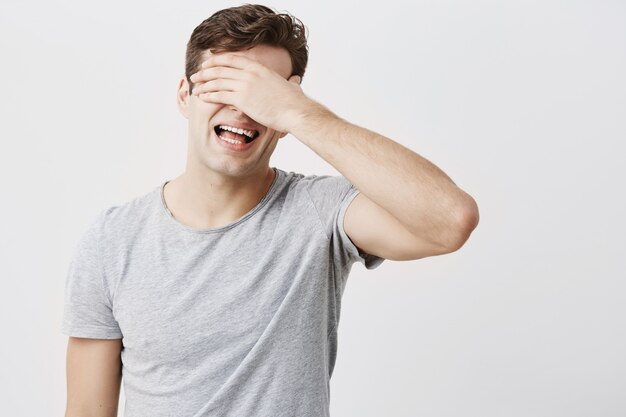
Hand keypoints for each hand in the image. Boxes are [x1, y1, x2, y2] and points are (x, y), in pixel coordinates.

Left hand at [190, 52, 310, 133]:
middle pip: (221, 68)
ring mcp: (245, 85)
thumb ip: (290, 82)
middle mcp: (250, 73)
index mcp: (260, 68)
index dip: (218, 59)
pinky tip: (202, 97)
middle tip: (196, 75)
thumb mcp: (292, 86)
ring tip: (195, 87)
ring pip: (217, 81)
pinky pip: (220, 95)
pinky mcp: (242, 99)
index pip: (233, 59)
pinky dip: (208, 95)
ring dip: (204, 84)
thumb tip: (295, 80)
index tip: (208, 63)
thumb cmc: (296, 103)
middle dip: (206, 71)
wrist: (295, 111)